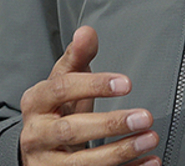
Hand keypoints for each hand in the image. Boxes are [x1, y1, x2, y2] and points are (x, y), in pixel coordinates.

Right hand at [19, 26, 158, 164]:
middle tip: (145, 117)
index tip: (126, 83)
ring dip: (120, 152)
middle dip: (110, 125)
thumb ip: (77, 56)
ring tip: (149, 139)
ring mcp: (46, 163)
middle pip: (71, 131)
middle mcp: (36, 134)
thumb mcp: (62, 80)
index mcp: (35, 102)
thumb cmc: (56, 108)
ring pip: (82, 163)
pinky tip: (149, 162)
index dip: (93, 85)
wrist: (36, 148)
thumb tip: (87, 32)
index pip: (62, 90)